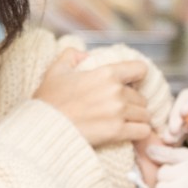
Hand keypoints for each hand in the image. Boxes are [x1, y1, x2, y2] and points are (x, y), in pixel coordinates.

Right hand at [34, 49, 151, 147]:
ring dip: (137, 118)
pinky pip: (142, 131)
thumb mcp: (55, 71)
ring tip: (126, 122)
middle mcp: (116, 92)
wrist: (43, 129)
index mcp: (106, 74)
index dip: (137, 76)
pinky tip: (130, 132)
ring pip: (144, 114)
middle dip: (133, 103)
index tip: (131, 84)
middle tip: (121, 109)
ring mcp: (118, 112)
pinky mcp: (117, 132)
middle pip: (141, 97)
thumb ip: (71, 55)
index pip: (140, 69)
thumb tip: (84, 54)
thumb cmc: (49, 101)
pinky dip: (139, 132)